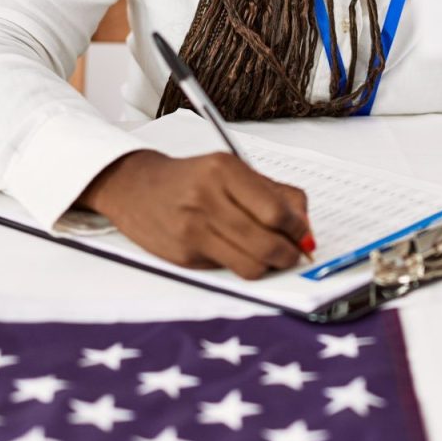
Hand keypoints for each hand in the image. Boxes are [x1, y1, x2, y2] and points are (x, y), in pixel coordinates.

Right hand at [78, 150, 313, 279]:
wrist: (135, 187)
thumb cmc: (191, 179)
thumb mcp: (232, 170)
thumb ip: (274, 193)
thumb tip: (305, 228)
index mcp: (224, 170)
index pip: (277, 212)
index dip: (298, 230)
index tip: (303, 235)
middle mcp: (207, 198)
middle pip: (268, 243)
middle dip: (289, 254)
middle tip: (293, 253)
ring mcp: (193, 229)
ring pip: (251, 265)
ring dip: (268, 266)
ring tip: (268, 257)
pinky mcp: (183, 255)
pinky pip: (228, 270)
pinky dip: (240, 265)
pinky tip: (235, 252)